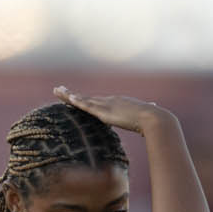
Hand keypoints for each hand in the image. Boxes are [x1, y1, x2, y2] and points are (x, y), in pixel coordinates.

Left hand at [53, 86, 167, 134]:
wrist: (154, 120)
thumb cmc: (152, 122)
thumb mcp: (146, 118)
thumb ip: (146, 115)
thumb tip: (155, 109)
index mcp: (118, 104)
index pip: (97, 102)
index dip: (85, 100)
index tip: (75, 97)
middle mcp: (111, 101)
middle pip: (87, 98)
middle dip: (72, 95)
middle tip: (59, 89)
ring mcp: (108, 105)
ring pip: (84, 99)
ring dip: (69, 96)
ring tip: (56, 90)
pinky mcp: (106, 112)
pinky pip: (88, 106)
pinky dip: (78, 102)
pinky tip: (68, 98)